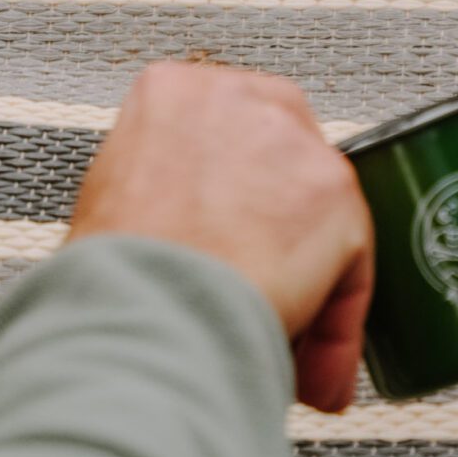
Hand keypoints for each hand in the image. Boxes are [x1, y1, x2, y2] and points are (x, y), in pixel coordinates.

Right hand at [67, 62, 372, 412]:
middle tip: (258, 288)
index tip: (228, 236)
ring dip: (306, 279)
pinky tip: (310, 364)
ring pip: (319, 213)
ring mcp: (293, 142)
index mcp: (170, 92)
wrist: (135, 316)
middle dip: (278, 225)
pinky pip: (350, 264)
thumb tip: (193, 231)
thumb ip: (164, 187)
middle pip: (282, 158)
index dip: (233, 193)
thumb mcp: (112, 203)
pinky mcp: (334, 192)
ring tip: (272, 339)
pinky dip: (335, 320)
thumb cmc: (106, 283)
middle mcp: (238, 97)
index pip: (227, 128)